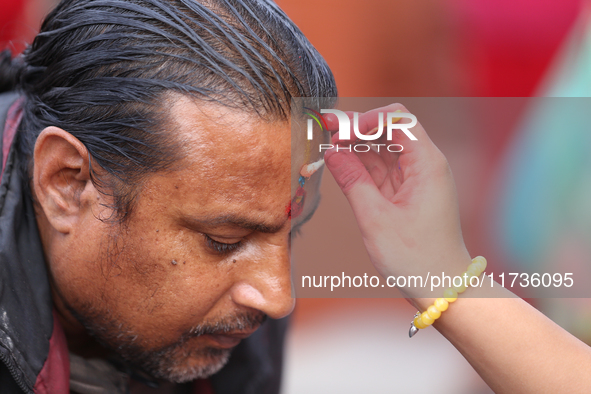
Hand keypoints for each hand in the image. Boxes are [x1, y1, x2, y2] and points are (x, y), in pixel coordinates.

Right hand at [323, 103, 470, 297]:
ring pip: (383, 149)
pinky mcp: (408, 191)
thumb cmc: (415, 258)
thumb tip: (331, 152)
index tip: (340, 130)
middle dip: (358, 128)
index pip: (398, 120)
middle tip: (326, 129)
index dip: (367, 119)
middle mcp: (425, 165)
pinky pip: (382, 169)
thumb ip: (352, 180)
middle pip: (390, 130)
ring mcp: (416, 178)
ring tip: (328, 147)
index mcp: (427, 164)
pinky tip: (341, 165)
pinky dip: (362, 165)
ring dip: (356, 146)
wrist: (441, 286)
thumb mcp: (376, 218)